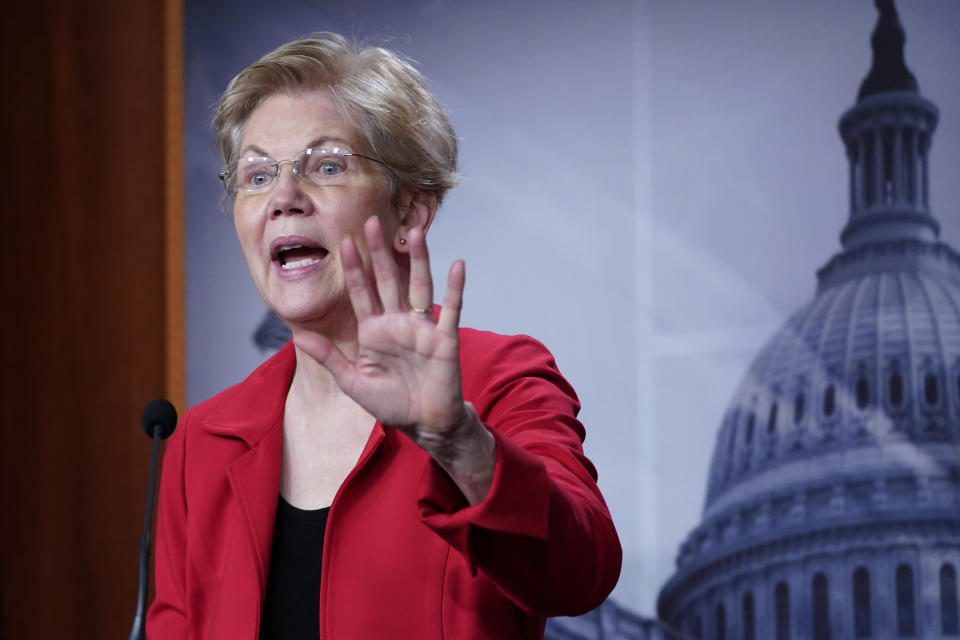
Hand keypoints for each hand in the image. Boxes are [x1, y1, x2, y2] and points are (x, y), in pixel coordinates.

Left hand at [294, 216, 473, 449]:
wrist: (425, 425)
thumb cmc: (391, 405)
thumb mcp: (353, 383)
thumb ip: (329, 358)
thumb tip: (297, 337)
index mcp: (374, 331)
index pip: (361, 292)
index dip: (353, 268)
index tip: (344, 241)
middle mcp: (398, 323)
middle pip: (388, 280)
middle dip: (380, 252)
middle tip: (372, 222)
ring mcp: (422, 328)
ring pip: (419, 286)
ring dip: (417, 260)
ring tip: (414, 232)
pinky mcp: (444, 339)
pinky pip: (451, 309)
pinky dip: (455, 287)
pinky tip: (457, 265)